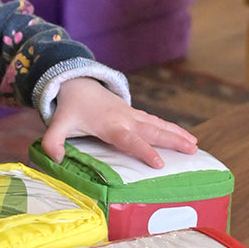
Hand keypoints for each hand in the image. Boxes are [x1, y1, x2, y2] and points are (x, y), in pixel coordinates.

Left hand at [41, 76, 197, 168]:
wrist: (79, 83)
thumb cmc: (70, 108)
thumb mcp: (58, 124)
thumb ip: (53, 141)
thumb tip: (55, 159)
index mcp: (110, 125)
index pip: (129, 140)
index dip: (143, 151)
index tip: (159, 164)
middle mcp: (125, 119)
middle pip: (152, 131)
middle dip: (172, 140)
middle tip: (193, 151)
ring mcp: (132, 115)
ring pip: (158, 124)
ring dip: (177, 134)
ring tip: (195, 146)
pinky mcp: (136, 114)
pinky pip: (156, 122)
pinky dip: (171, 129)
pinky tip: (184, 137)